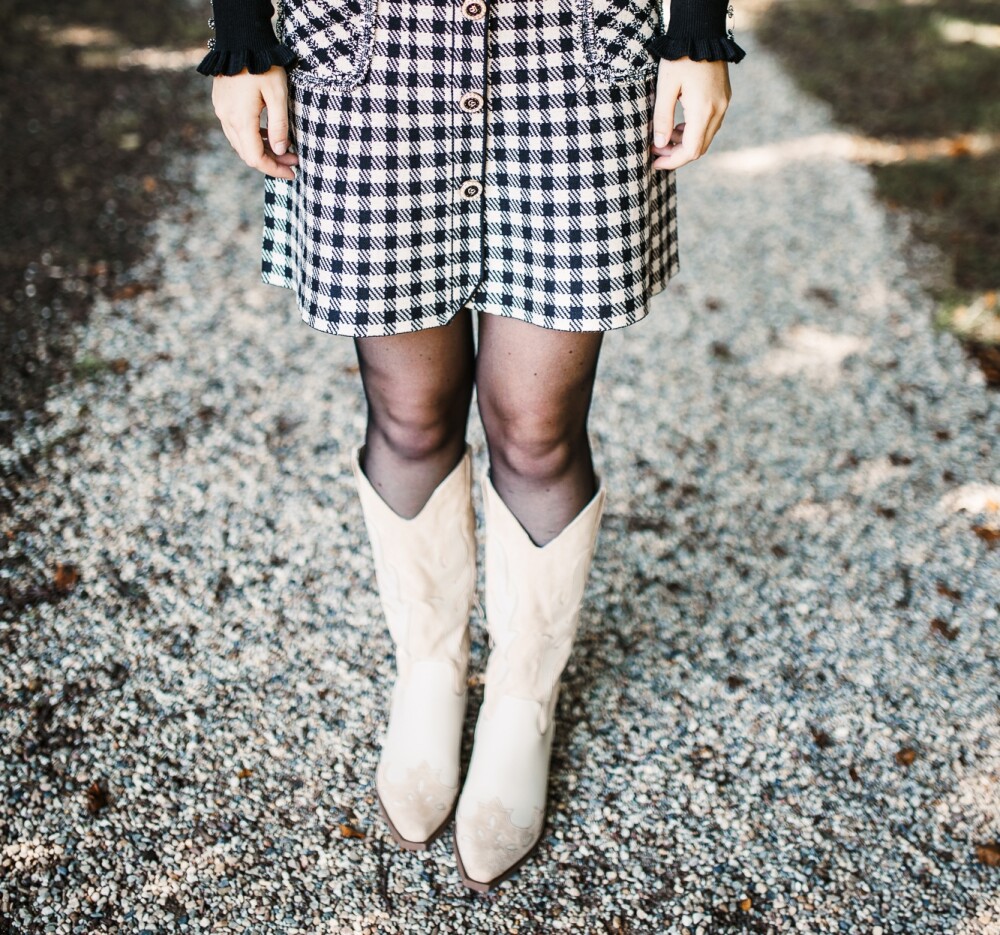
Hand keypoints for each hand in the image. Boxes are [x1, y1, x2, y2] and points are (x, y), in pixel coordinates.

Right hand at [211, 65, 298, 179]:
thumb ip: (279, 126)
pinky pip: (236, 129)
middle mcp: (226, 118)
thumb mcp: (278, 95)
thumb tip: (281, 151)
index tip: (292, 173)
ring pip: (241, 142)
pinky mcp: (222, 103)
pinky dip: (254, 137)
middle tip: (294, 161)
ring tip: (286, 148)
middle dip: (272, 160)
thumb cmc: (263, 65)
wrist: (241, 38)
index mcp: (240, 120)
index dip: (274, 170)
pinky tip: (269, 134)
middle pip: (248, 153)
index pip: (255, 158)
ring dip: (263, 149)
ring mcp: (222, 110)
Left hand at [650, 57, 731, 170]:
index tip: (655, 162)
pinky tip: (679, 126)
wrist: (701, 33)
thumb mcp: (665, 87)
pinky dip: (694, 132)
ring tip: (664, 138)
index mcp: (703, 111)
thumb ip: (662, 118)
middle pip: (699, 148)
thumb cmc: (680, 58)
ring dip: (685, 143)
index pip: (690, 151)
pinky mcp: (724, 98)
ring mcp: (723, 105)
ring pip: (705, 138)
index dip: (672, 162)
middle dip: (676, 155)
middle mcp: (717, 111)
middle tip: (656, 151)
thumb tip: (660, 145)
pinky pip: (710, 125)